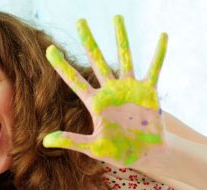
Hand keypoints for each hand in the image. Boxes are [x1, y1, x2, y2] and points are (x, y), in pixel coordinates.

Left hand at [43, 15, 167, 166]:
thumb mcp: (93, 148)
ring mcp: (129, 89)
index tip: (49, 49)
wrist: (146, 155)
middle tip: (80, 21)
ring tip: (117, 17)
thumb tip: (44, 142)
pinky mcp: (148, 92)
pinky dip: (159, 53)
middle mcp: (110, 91)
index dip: (62, 66)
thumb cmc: (119, 152)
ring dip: (121, 38)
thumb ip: (71, 141)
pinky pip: (154, 68)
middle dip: (88, 41)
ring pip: (124, 57)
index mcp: (95, 103)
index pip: (75, 80)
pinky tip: (162, 35)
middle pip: (96, 61)